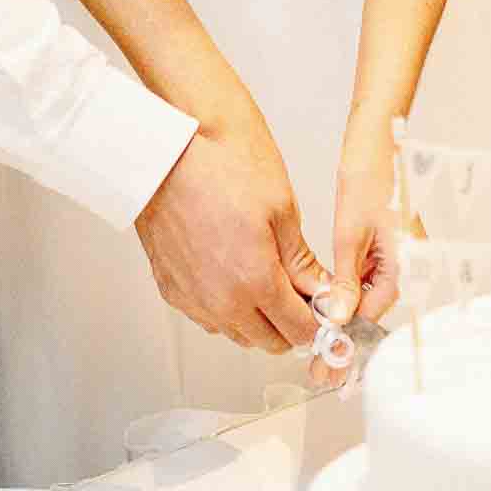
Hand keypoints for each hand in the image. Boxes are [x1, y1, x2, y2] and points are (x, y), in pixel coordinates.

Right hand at [135, 119, 327, 353]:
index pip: (299, 331)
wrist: (167, 149)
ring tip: (264, 275)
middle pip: (269, 342)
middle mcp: (220, 301)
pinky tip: (232, 272)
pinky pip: (207, 316)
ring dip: (257, 317)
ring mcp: (192, 298)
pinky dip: (226, 306)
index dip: (319, 321)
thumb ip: (303, 262)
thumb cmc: (221, 166)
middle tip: (299, 290)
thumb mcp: (281, 209)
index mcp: (254, 282)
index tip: (324, 307)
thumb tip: (321, 290)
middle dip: (291, 323)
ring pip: (237, 333)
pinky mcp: (170, 288)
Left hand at [329, 115, 402, 343]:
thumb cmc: (371, 177)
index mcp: (406, 264)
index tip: (325, 361)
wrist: (379, 142)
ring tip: (317, 338)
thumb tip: (336, 315)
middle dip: (346, 337)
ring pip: (370, 296)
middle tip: (320, 366)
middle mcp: (408, 264)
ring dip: (346, 315)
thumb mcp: (351, 233)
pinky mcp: (390, 245)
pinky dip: (350, 291)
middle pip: (373, 311)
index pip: (372, 315)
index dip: (346, 340)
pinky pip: (370, 277)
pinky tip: (328, 302)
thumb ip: (346, 279)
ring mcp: (400, 254)